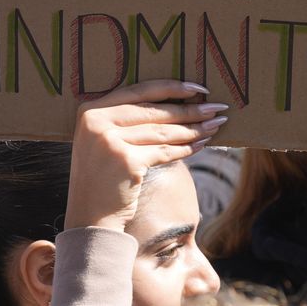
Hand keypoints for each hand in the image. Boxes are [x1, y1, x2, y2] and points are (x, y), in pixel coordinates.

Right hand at [64, 80, 229, 231]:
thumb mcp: (104, 141)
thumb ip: (125, 120)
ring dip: (193, 128)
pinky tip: (201, 144)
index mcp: (90, 110)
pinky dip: (186, 148)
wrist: (90, 218)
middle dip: (189, 109)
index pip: (139, 91)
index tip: (198, 88)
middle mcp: (97, 122)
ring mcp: (110, 141)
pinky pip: (165, 151)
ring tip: (214, 125)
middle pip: (154, 111)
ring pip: (162, 131)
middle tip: (216, 108)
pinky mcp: (127, 161)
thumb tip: (176, 103)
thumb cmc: (102, 178)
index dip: (171, 88)